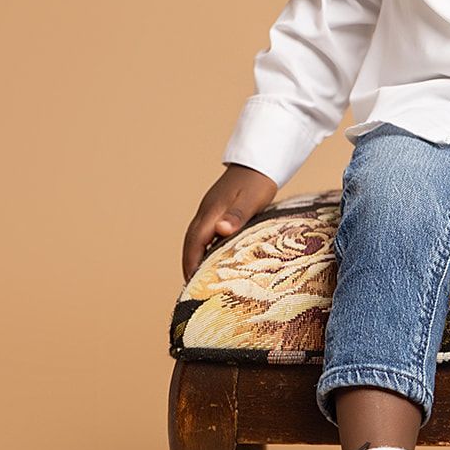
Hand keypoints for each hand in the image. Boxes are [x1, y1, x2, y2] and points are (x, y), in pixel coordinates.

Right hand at [181, 163, 278, 282]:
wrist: (259, 161)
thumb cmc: (258, 181)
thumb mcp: (251, 200)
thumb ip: (237, 215)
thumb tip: (220, 230)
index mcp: (212, 212)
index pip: (195, 243)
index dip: (191, 263)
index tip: (192, 284)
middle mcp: (207, 212)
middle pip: (191, 242)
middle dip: (189, 263)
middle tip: (193, 287)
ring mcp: (211, 210)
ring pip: (197, 238)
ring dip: (196, 256)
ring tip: (201, 277)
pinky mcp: (218, 209)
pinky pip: (206, 233)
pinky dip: (206, 247)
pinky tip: (215, 257)